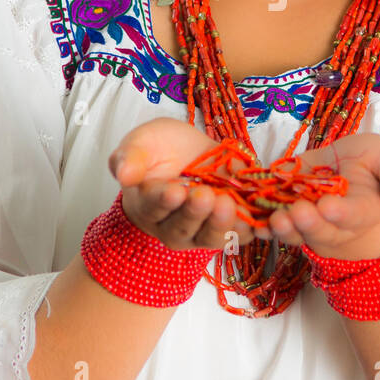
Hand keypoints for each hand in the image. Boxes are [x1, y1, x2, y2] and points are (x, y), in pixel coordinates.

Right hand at [108, 118, 266, 254]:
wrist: (189, 155)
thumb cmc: (160, 149)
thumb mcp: (143, 142)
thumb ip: (131, 156)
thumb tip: (122, 173)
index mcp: (148, 204)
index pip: (153, 206)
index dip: (163, 200)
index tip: (174, 190)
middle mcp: (173, 225)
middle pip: (182, 227)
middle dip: (195, 213)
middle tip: (205, 196)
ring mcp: (202, 231)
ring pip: (210, 236)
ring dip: (221, 223)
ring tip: (228, 204)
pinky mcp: (229, 228)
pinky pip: (240, 234)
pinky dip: (250, 228)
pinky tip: (257, 218)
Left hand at [259, 133, 379, 261]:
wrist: (351, 173)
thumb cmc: (375, 166)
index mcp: (364, 211)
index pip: (354, 214)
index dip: (340, 213)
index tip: (329, 207)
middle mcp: (335, 224)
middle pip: (320, 227)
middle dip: (307, 222)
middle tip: (295, 212)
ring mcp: (309, 221)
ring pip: (294, 230)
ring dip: (281, 226)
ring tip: (272, 218)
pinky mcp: (285, 213)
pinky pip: (270, 222)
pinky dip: (259, 223)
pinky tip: (249, 220)